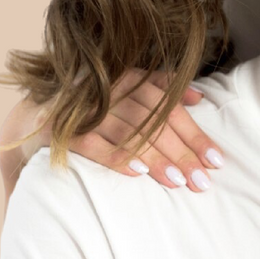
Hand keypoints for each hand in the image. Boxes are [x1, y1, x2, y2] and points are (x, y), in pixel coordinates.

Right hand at [0, 70, 223, 201]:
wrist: (43, 110)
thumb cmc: (99, 101)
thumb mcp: (131, 85)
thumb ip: (164, 87)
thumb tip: (198, 98)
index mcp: (134, 79)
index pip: (173, 110)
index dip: (196, 135)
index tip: (216, 160)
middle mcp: (115, 90)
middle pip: (157, 124)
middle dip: (182, 154)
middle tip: (202, 180)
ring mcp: (90, 108)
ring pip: (131, 134)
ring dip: (156, 158)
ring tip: (178, 181)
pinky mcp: (65, 127)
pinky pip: (94, 143)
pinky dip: (116, 157)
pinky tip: (136, 173)